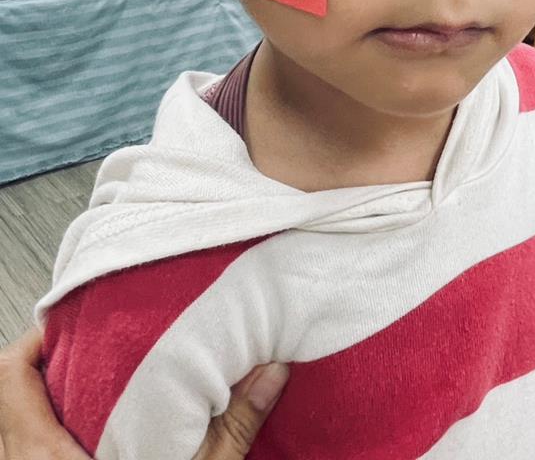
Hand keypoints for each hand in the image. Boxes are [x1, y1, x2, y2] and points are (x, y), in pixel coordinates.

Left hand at [0, 329, 288, 459]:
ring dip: (41, 413)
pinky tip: (89, 448)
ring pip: (10, 437)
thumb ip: (229, 429)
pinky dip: (45, 446)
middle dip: (42, 374)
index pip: (10, 379)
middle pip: (5, 404)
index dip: (33, 344)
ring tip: (88, 397)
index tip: (68, 325)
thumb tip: (269, 373)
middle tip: (86, 354)